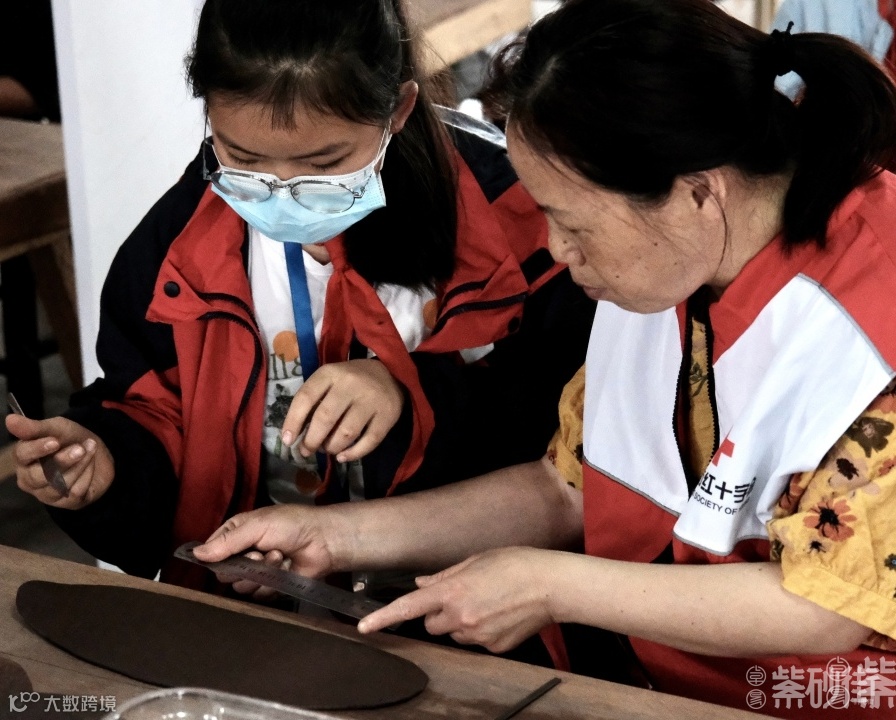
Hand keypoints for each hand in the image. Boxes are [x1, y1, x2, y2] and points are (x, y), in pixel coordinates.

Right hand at [5, 413, 113, 508]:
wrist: (97, 451)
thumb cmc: (69, 439)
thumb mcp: (55, 428)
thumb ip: (34, 427)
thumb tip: (9, 420)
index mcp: (24, 459)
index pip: (22, 456)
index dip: (37, 449)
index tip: (54, 441)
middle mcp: (30, 480)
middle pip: (39, 476)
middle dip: (62, 461)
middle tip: (80, 448)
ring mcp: (47, 494)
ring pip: (59, 485)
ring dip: (80, 465)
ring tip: (90, 448)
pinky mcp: (66, 503)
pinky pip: (75, 492)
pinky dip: (87, 475)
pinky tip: (91, 465)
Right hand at [192, 504, 349, 590]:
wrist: (323, 541)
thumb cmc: (291, 525)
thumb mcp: (257, 526)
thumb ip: (228, 542)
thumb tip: (195, 555)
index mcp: (237, 533)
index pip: (212, 551)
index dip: (217, 556)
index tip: (230, 554)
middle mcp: (244, 553)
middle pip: (224, 574)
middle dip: (244, 565)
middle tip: (260, 553)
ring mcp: (258, 571)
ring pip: (241, 587)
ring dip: (261, 573)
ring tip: (279, 557)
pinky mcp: (271, 587)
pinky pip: (258, 596)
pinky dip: (271, 584)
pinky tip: (285, 570)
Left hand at [281, 359, 403, 461]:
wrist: (391, 373)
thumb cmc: (352, 381)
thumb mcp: (330, 380)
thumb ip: (314, 400)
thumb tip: (296, 434)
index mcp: (330, 373)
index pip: (306, 397)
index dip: (293, 421)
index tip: (288, 440)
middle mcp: (351, 384)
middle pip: (325, 418)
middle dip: (312, 440)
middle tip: (307, 451)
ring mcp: (371, 400)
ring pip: (346, 432)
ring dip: (332, 447)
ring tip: (327, 449)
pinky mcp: (388, 415)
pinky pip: (369, 441)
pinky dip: (353, 454)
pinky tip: (343, 456)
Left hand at [357, 547, 554, 653]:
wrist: (550, 585)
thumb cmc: (515, 563)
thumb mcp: (475, 560)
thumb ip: (444, 576)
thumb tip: (422, 583)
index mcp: (452, 590)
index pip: (409, 606)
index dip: (383, 617)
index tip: (365, 627)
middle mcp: (461, 616)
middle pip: (432, 624)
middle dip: (439, 613)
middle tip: (461, 596)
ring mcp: (477, 635)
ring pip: (454, 634)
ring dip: (461, 622)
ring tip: (487, 602)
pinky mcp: (492, 647)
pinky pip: (476, 642)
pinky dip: (482, 630)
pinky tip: (500, 614)